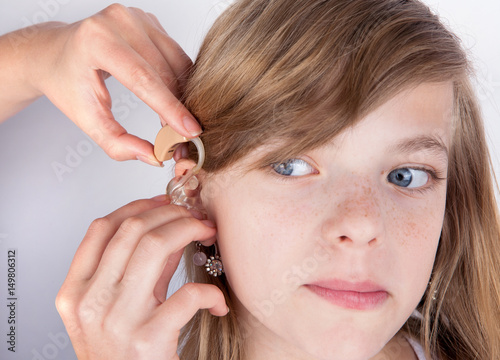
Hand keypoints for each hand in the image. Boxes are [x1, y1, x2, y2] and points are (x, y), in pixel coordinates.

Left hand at [1, 4, 199, 165]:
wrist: (54, 53)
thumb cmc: (66, 83)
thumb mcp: (86, 119)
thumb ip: (117, 143)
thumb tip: (154, 157)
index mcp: (96, 40)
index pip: (142, 78)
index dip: (170, 107)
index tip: (190, 130)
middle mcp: (118, 20)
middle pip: (164, 71)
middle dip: (178, 107)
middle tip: (184, 135)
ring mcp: (136, 16)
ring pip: (177, 62)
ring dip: (183, 94)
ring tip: (177, 119)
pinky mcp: (149, 20)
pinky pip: (176, 53)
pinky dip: (180, 79)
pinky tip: (174, 96)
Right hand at [56, 196, 227, 359]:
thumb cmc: (122, 354)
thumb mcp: (115, 308)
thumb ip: (138, 269)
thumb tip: (170, 230)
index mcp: (75, 291)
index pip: (101, 228)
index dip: (137, 205)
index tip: (163, 201)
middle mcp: (90, 301)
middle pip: (132, 230)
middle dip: (171, 213)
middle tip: (195, 216)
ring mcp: (117, 319)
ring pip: (156, 246)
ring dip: (189, 230)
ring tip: (207, 233)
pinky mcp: (149, 338)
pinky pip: (189, 295)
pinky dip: (211, 294)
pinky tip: (217, 301)